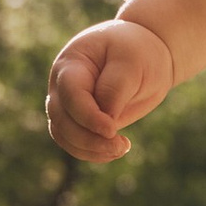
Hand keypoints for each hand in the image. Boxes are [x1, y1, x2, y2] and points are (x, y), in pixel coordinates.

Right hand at [47, 17, 175, 162]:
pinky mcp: (79, 121)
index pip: (70, 94)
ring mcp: (68, 104)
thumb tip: (104, 119)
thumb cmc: (137, 52)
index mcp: (72, 64)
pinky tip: (116, 150)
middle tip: (121, 145)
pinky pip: (75, 144)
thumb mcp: (132, 62)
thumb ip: (115, 88)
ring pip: (64, 136)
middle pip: (61, 119)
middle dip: (88, 139)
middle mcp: (63, 86)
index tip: (112, 130)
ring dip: (90, 150)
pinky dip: (93, 153)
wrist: (144, 55)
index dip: (88, 116)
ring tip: (122, 148)